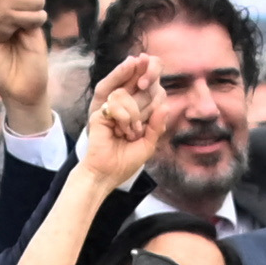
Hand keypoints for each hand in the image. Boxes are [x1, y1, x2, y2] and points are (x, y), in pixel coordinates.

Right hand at [79, 54, 169, 182]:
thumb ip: (157, 124)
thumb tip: (165, 105)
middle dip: (144, 113)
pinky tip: (119, 132)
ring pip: (128, 96)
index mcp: (136, 112)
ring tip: (129, 134)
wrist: (107, 173)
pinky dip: (124, 120)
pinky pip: (118, 105)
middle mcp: (123, 107)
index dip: (154, 101)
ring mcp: (111, 109)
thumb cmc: (127, 160)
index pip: (150, 93)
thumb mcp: (149, 143)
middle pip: (141, 91)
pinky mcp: (100, 113)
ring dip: (134, 117)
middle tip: (137, 132)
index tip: (147, 125)